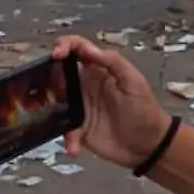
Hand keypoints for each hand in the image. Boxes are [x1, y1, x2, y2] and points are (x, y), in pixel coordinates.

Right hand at [53, 35, 171, 168]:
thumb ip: (113, 62)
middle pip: (58, 72)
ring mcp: (78, 107)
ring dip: (47, 106)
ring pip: (54, 100)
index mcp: (97, 70)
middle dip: (46, 75)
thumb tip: (87, 49)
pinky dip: (68, 139)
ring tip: (46, 115)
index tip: (56, 55)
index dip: (64, 45)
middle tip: (43, 85)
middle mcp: (83, 86)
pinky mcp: (77, 129)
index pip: (77, 49)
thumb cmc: (144, 110)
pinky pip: (64, 130)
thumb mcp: (134, 82)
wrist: (149, 146)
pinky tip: (74, 148)